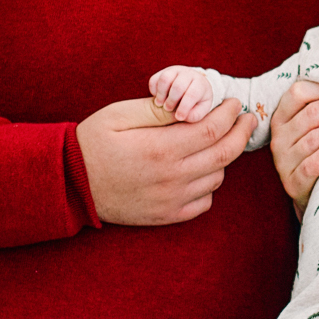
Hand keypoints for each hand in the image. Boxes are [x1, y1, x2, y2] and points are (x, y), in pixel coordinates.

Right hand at [77, 96, 256, 225]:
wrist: (71, 185)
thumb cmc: (93, 143)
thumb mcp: (120, 115)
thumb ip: (158, 109)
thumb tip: (191, 103)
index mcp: (160, 148)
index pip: (212, 129)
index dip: (229, 114)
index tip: (234, 103)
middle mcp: (172, 177)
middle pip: (224, 154)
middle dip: (242, 133)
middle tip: (247, 119)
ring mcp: (171, 200)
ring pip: (217, 178)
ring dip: (224, 158)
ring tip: (217, 142)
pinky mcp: (167, 216)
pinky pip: (204, 202)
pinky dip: (209, 185)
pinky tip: (200, 170)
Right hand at [147, 64, 217, 122]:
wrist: (194, 84)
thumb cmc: (198, 100)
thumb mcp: (201, 109)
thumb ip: (195, 114)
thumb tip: (183, 116)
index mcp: (200, 84)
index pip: (192, 94)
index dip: (184, 107)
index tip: (179, 117)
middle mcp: (188, 74)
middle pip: (178, 86)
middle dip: (171, 101)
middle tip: (168, 109)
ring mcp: (175, 71)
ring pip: (165, 78)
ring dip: (161, 94)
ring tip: (160, 104)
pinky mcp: (164, 71)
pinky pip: (154, 79)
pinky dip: (153, 90)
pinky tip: (158, 97)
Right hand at [268, 79, 318, 215]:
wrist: (310, 192)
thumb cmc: (316, 151)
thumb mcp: (312, 127)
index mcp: (282, 117)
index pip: (298, 93)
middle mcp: (279, 137)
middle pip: (312, 114)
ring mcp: (283, 161)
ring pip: (314, 138)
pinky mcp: (293, 183)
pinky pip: (309, 166)